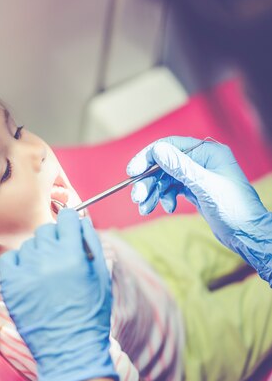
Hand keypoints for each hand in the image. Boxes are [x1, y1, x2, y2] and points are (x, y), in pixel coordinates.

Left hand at [0, 209, 116, 380]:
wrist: (70, 349)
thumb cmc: (90, 313)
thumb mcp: (101, 276)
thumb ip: (91, 243)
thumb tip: (80, 222)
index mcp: (73, 256)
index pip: (68, 217)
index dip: (71, 222)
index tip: (70, 229)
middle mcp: (48, 260)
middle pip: (47, 229)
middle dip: (56, 239)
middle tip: (61, 258)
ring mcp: (26, 272)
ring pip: (29, 244)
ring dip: (39, 253)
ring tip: (47, 275)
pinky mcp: (10, 286)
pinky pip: (11, 259)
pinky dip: (19, 264)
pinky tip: (30, 276)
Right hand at [127, 136, 271, 284]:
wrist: (248, 234)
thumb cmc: (234, 209)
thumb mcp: (205, 186)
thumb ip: (180, 167)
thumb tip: (158, 150)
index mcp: (208, 152)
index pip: (171, 146)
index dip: (149, 157)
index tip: (133, 172)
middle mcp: (202, 160)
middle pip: (165, 164)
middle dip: (149, 181)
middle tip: (138, 198)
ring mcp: (198, 176)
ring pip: (166, 178)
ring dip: (153, 192)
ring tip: (145, 208)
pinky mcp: (195, 190)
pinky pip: (172, 189)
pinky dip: (165, 198)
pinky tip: (167, 208)